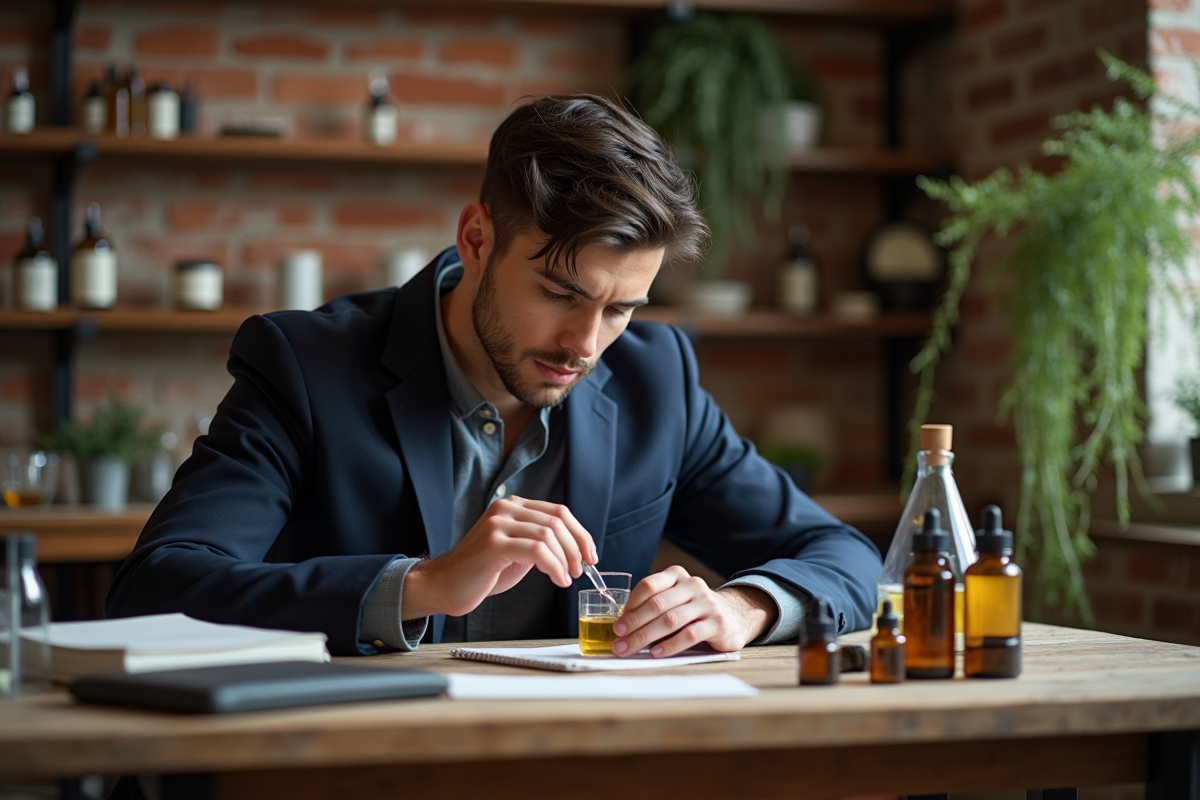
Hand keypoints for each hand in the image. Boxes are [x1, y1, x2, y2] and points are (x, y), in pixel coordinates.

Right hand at [402, 496, 595, 618]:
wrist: (445, 585)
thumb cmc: (483, 571)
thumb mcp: (517, 550)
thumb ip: (540, 540)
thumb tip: (575, 547)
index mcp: (513, 506)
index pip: (559, 512)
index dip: (581, 533)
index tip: (591, 555)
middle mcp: (505, 509)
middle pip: (557, 521)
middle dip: (576, 548)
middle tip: (581, 570)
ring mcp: (498, 524)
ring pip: (549, 535)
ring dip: (566, 560)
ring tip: (567, 578)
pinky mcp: (493, 544)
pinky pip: (536, 550)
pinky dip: (554, 566)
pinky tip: (557, 579)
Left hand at [611, 566, 775, 657]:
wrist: (734, 616)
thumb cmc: (694, 611)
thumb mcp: (674, 600)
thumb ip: (653, 607)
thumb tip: (623, 627)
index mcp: (677, 576)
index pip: (649, 585)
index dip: (631, 605)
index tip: (618, 624)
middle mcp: (692, 585)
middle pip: (657, 604)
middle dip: (634, 623)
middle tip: (618, 639)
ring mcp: (707, 603)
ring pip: (671, 619)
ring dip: (646, 636)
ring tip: (630, 648)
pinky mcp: (718, 623)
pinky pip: (690, 634)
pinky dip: (670, 645)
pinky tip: (657, 653)